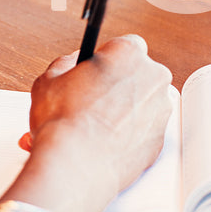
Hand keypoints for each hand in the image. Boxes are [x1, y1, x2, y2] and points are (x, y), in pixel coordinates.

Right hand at [21, 35, 176, 193]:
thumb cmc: (64, 123)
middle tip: (90, 100)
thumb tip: (73, 63)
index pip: (123, 45)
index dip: (105, 60)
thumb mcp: (49, 78)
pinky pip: (143, 131)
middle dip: (116, 85)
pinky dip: (128, 135)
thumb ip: (67, 63)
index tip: (94, 72)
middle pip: (136, 74)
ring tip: (92, 126)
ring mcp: (160, 110)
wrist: (76, 166)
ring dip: (122, 111)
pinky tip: (103, 142)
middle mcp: (153, 77)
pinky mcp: (160, 139)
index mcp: (129, 53)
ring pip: (141, 104)